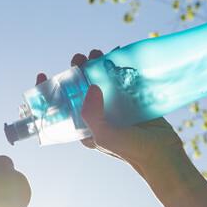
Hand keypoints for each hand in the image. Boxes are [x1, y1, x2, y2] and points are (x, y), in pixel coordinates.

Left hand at [36, 49, 185, 171]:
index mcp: (84, 126)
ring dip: (96, 65)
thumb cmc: (131, 150)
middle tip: (79, 58)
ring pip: (100, 80)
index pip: (61, 108)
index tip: (44, 74)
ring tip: (97, 53)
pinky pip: (121, 79)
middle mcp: (97, 115)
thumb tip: (90, 86)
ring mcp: (114, 106)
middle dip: (77, 71)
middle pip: (81, 88)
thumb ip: (93, 115)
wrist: (163, 154)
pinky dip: (118, 66)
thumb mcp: (105, 136)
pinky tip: (118, 54)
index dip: (50, 91)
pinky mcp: (132, 100)